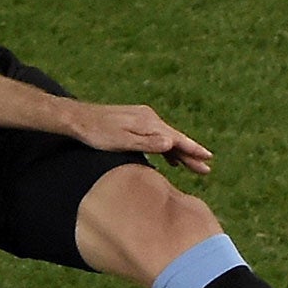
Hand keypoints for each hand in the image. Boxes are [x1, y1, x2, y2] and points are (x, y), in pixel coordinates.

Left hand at [64, 103, 213, 175]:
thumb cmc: (98, 134)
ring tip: (192, 166)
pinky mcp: (135, 122)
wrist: (78, 118)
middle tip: (207, 169)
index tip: (208, 158)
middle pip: (174, 139)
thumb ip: (147, 143)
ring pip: (166, 138)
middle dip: (190, 154)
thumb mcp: (122, 141)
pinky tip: (168, 157)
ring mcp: (142, 119)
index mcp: (149, 123)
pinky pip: (156, 136)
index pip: (176, 139)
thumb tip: (171, 143)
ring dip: (179, 152)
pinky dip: (166, 148)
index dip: (193, 150)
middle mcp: (149, 118)